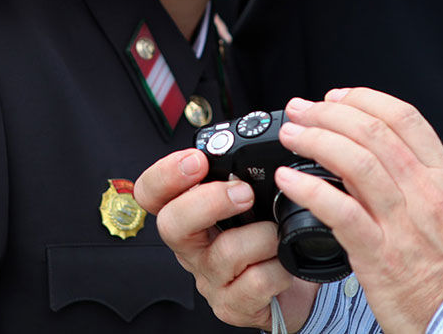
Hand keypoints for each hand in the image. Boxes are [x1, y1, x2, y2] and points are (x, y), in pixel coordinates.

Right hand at [135, 149, 319, 330]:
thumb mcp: (249, 202)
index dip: (165, 174)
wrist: (291, 289)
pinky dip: (278, 269)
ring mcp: (210, 278)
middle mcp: (192, 246)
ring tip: (278, 232)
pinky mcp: (232, 306)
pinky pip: (255, 283)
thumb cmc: (267, 238)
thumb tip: (254, 136)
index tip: (197, 160)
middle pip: (170, 223)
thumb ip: (240, 175)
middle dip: (209, 201)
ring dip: (262, 236)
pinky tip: (284, 263)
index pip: (151, 192)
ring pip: (224, 253)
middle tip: (244, 193)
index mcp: (189, 213)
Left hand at [273, 89, 442, 333]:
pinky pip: (339, 211)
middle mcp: (425, 194)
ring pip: (355, 162)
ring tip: (291, 135)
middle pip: (372, 133)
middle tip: (300, 110)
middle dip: (328, 114)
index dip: (363, 99)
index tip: (334, 96)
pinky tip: (288, 179)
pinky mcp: (378, 255)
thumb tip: (366, 144)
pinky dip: (308, 188)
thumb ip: (413, 175)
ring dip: (314, 140)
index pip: (404, 117)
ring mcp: (403, 224)